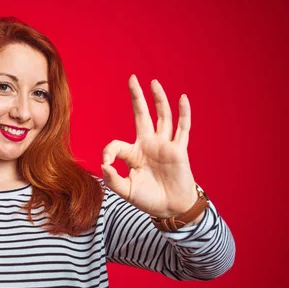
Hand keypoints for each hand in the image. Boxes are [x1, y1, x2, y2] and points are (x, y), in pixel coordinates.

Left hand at [101, 74, 198, 217]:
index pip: (117, 144)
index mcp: (133, 154)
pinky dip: (184, 114)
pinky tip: (182, 98)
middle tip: (132, 78)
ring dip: (159, 100)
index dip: (108, 152)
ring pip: (163, 117)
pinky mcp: (179, 150)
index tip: (106, 164)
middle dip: (137, 97)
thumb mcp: (126, 191)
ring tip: (153, 83)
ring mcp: (164, 146)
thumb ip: (113, 180)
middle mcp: (148, 145)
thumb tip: (104, 165)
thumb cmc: (148, 199)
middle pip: (142, 115)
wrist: (170, 208)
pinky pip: (182, 129)